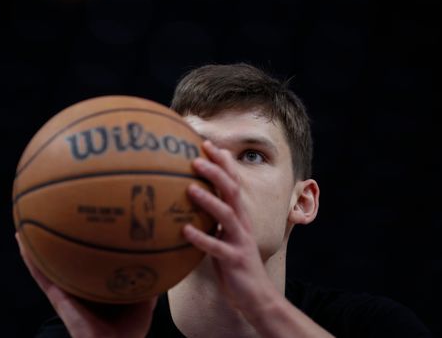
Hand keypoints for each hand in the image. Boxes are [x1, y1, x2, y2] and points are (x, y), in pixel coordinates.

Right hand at [15, 232, 156, 337]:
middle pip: (64, 260)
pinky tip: (21, 241)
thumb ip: (150, 280)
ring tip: (24, 222)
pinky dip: (29, 259)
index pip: (86, 262)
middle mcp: (76, 286)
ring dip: (34, 245)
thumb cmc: (129, 332)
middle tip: (49, 214)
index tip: (79, 222)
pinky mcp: (57, 297)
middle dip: (56, 240)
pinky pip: (41, 275)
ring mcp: (65, 290)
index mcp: (94, 286)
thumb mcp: (144, 300)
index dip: (81, 244)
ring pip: (46, 264)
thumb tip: (161, 257)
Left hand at [182, 140, 280, 320]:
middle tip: (195, 158)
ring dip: (208, 200)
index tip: (205, 143)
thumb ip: (213, 219)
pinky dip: (201, 238)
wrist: (257, 297)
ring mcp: (240, 241)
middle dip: (216, 172)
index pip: (233, 181)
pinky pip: (216, 247)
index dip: (222, 162)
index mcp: (240, 216)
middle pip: (232, 190)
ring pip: (226, 214)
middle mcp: (242, 223)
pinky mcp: (234, 260)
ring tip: (189, 188)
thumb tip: (190, 203)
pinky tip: (184, 230)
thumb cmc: (235, 264)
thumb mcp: (225, 237)